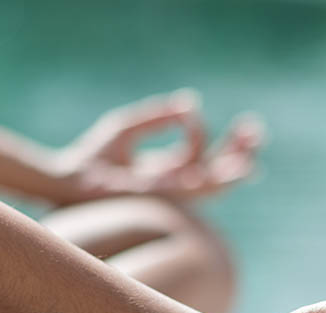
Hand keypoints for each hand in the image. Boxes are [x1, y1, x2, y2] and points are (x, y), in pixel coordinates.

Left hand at [49, 89, 262, 203]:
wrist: (69, 180)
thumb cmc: (93, 157)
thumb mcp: (128, 127)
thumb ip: (159, 116)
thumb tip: (191, 102)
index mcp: (167, 171)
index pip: (198, 154)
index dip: (202, 131)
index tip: (193, 108)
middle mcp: (174, 186)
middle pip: (217, 174)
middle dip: (238, 154)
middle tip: (256, 132)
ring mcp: (172, 195)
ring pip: (214, 186)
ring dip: (235, 170)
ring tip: (252, 153)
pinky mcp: (165, 198)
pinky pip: (194, 184)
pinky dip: (204, 164)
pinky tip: (217, 154)